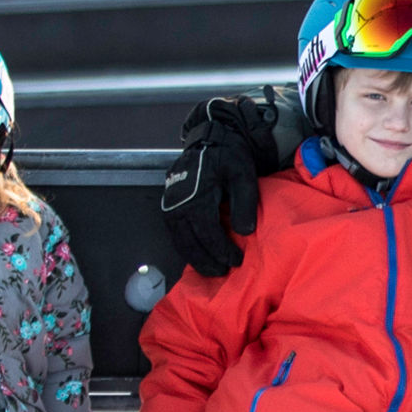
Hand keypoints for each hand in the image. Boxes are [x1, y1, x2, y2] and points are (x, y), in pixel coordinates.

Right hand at [160, 94, 278, 277]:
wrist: (211, 139)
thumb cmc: (229, 157)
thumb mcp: (244, 174)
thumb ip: (244, 203)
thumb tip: (244, 232)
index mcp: (196, 196)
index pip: (208, 234)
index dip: (222, 251)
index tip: (236, 261)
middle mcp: (178, 204)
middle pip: (190, 243)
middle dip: (207, 261)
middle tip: (223, 272)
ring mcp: (170, 206)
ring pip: (180, 242)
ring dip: (195, 259)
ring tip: (212, 269)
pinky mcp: (168, 206)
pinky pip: (175, 234)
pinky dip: (187, 248)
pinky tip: (199, 255)